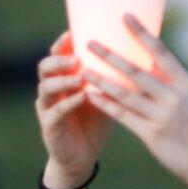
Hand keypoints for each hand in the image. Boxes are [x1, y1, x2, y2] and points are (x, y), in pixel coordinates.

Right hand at [36, 31, 112, 180]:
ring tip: (79, 75)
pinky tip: (83, 97)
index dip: (62, 43)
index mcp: (63, 78)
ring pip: (46, 87)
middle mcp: (51, 89)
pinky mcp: (50, 126)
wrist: (83, 155)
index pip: (58, 55)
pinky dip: (70, 102)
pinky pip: (57, 111)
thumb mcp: (104, 95)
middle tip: (76, 58)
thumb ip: (113, 76)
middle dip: (59, 60)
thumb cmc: (95, 121)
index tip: (73, 32)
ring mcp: (47, 107)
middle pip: (45, 67)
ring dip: (63, 80)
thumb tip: (142, 55)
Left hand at [82, 14, 187, 188]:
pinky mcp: (153, 135)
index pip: (161, 53)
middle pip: (137, 71)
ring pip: (125, 93)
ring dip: (102, 79)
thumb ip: (177, 90)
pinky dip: (106, 105)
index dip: (142, 34)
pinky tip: (91, 96)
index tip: (125, 17)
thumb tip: (155, 73)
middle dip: (111, 55)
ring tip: (83, 69)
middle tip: (90, 42)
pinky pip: (124, 116)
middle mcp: (175, 98)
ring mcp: (163, 116)